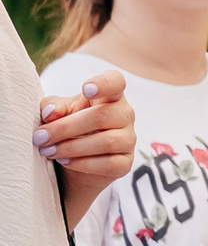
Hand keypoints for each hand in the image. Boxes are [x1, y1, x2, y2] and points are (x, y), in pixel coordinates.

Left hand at [36, 71, 134, 215]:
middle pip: (101, 117)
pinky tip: (65, 161)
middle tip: (40, 137)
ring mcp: (128, 139)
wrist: (74, 160)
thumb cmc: (68, 127)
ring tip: (48, 151)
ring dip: (71, 148)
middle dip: (65, 128)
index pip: (116, 82)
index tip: (85, 90)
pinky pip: (109, 164)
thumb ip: (52, 106)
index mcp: (109, 96)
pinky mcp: (126, 163)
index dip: (104, 84)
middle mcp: (124, 115)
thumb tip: (51, 113)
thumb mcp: (57, 112)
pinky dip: (82, 164)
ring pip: (106, 142)